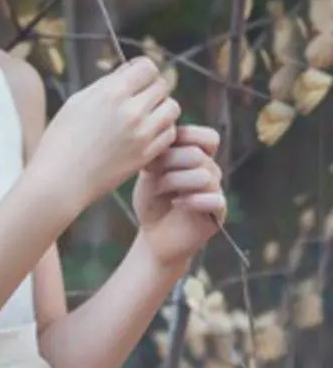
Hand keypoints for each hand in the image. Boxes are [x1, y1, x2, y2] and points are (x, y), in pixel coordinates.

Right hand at [35, 56, 180, 216]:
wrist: (59, 182)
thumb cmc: (60, 142)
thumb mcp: (76, 103)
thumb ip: (105, 85)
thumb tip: (128, 73)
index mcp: (111, 92)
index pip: (147, 67)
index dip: (142, 72)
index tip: (136, 80)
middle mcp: (131, 110)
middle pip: (162, 86)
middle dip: (152, 90)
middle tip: (139, 101)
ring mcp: (141, 134)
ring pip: (172, 108)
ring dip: (161, 110)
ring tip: (145, 118)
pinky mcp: (146, 155)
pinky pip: (170, 133)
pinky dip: (162, 131)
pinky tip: (145, 135)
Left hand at [133, 124, 225, 271]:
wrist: (154, 237)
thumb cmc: (152, 202)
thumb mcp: (150, 175)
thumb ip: (158, 154)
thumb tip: (162, 131)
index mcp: (198, 159)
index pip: (208, 138)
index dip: (187, 136)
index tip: (160, 148)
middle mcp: (211, 173)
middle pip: (198, 155)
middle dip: (170, 161)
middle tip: (150, 174)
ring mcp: (216, 192)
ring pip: (205, 176)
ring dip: (175, 181)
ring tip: (158, 190)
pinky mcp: (217, 215)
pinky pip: (214, 199)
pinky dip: (192, 200)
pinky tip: (176, 204)